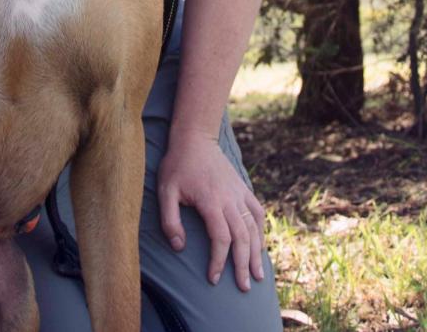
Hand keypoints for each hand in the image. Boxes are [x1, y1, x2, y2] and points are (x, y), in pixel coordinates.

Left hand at [157, 128, 265, 291]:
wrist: (195, 138)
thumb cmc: (178, 165)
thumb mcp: (165, 190)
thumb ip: (170, 220)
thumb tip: (179, 247)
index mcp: (211, 201)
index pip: (221, 238)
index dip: (219, 261)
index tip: (214, 279)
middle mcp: (230, 199)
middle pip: (242, 237)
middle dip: (243, 265)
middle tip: (245, 288)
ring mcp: (239, 193)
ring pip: (254, 227)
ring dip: (257, 253)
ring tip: (258, 275)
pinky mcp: (243, 188)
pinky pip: (257, 213)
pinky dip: (261, 231)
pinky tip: (260, 247)